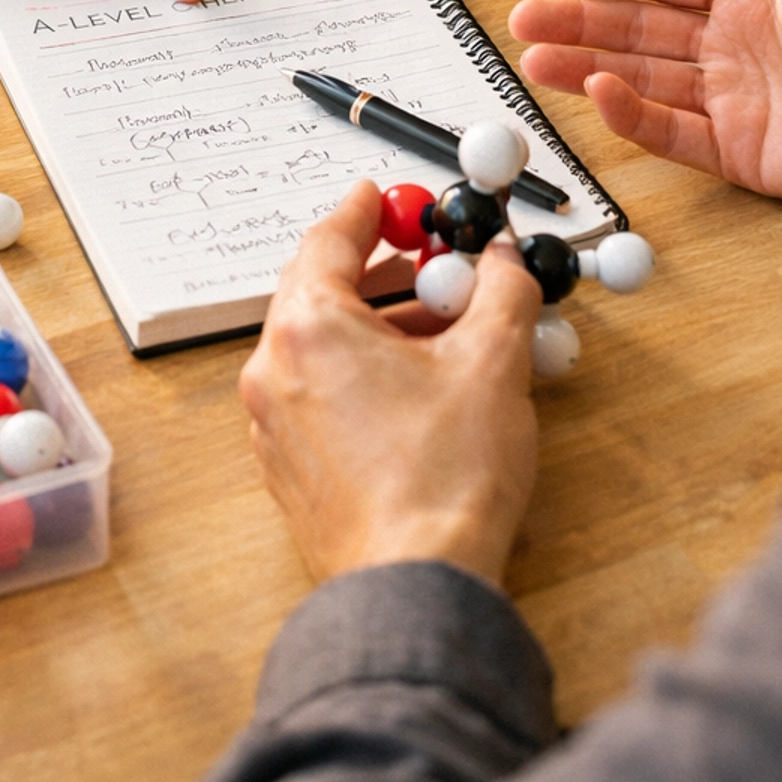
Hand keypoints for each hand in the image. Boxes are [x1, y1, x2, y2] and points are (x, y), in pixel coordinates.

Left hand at [239, 181, 541, 582]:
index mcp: (309, 328)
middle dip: (378, 272)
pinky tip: (416, 390)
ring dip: (376, 327)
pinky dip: (361, 376)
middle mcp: (275, 372)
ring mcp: (275, 427)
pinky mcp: (290, 471)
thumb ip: (503, 291)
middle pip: (320, 293)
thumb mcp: (493, 361)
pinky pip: (320, 396)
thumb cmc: (442, 481)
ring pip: (322, 348)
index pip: (328, 240)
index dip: (364, 212)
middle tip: (427, 262)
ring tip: (441, 331)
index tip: (381, 196)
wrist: (416, 585)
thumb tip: (506, 262)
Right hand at [510, 0, 781, 267]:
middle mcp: (734, 45)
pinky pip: (669, 131)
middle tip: (524, 18)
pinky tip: (596, 92)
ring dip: (585, 66)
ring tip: (534, 58)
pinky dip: (629, 114)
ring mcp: (732, 99)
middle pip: (636, 28)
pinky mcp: (738, 152)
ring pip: (640, 79)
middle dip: (577, 21)